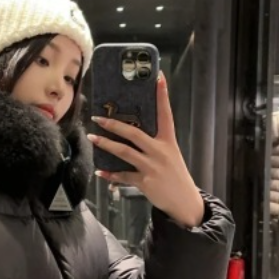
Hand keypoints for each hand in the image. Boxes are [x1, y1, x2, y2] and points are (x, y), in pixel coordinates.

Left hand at [88, 73, 204, 228]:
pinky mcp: (145, 182)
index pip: (165, 113)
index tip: (157, 77)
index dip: (162, 95)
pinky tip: (100, 171)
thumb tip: (131, 130)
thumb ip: (154, 142)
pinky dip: (110, 174)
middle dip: (114, 124)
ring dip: (106, 145)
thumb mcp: (170, 154)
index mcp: (169, 141)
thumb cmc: (175, 175)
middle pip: (134, 133)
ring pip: (125, 152)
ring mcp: (152, 167)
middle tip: (98, 117)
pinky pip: (123, 176)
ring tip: (92, 138)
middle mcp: (161, 151)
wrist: (185, 202)